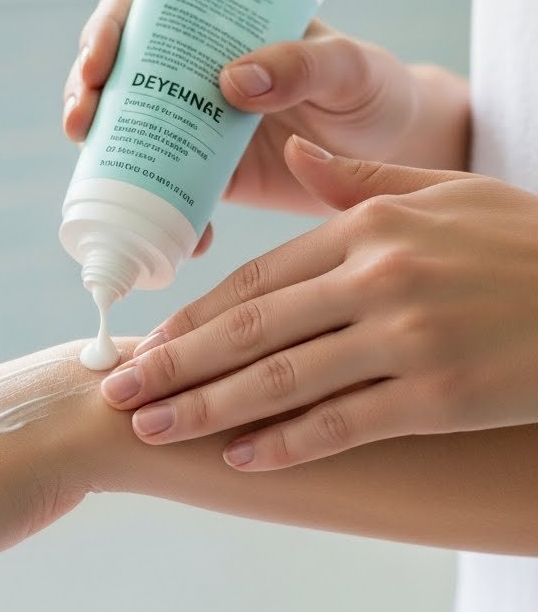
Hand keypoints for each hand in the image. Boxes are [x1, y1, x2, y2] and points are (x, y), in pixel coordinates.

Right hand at [62, 0, 466, 221]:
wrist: (396, 154)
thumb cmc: (374, 91)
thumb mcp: (348, 68)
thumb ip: (301, 64)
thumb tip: (233, 78)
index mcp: (223, 25)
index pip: (147, 10)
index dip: (108, 30)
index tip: (98, 61)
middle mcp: (196, 72)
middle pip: (118, 71)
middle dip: (85, 94)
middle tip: (81, 125)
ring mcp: (196, 127)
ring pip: (127, 133)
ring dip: (103, 157)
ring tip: (106, 185)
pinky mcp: (209, 179)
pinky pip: (167, 195)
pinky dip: (162, 219)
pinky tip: (187, 241)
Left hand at [100, 136, 537, 468]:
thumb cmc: (528, 241)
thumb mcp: (449, 191)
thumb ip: (363, 179)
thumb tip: (291, 154)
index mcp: (371, 226)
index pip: (260, 277)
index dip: (196, 316)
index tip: (149, 343)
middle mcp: (378, 277)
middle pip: (252, 329)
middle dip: (175, 364)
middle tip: (116, 393)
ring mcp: (408, 338)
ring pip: (283, 379)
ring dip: (208, 408)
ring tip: (155, 430)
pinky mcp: (440, 395)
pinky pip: (345, 423)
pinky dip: (288, 442)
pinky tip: (242, 458)